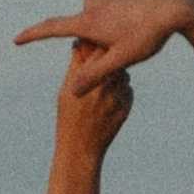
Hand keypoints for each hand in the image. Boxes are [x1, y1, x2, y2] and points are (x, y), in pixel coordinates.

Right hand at [18, 0, 193, 91]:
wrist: (177, 3)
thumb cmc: (150, 34)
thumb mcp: (123, 60)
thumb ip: (96, 74)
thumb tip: (72, 91)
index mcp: (89, 21)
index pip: (53, 29)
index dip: (33, 35)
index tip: (17, 40)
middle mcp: (92, 1)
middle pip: (83, 27)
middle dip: (95, 39)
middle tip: (124, 46)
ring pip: (99, 15)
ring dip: (108, 25)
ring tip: (136, 32)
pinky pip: (112, 3)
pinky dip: (119, 12)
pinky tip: (139, 18)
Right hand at [43, 53, 133, 193]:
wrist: (82, 149)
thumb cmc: (68, 118)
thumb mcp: (65, 91)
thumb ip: (76, 66)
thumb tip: (79, 43)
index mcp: (87, 79)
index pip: (96, 48)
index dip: (95, 43)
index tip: (91, 44)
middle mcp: (105, 86)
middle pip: (112, 59)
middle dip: (107, 56)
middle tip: (100, 59)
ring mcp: (118, 96)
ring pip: (122, 74)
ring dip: (114, 74)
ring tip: (103, 84)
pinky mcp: (127, 106)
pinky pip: (126, 89)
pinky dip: (119, 90)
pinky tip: (108, 100)